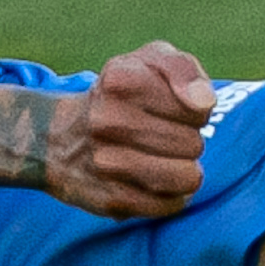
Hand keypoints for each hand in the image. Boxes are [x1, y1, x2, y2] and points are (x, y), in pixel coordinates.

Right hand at [46, 41, 216, 215]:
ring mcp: (105, 163)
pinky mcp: (109, 200)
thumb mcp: (152, 61)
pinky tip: (153, 181)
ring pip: (187, 178)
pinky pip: (169, 205)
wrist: (60, 138)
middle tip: (162, 135)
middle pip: (194, 145)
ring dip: (184, 170)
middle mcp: (107, 120)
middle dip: (188, 141)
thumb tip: (204, 103)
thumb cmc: (123, 95)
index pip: (199, 111)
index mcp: (121, 80)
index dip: (194, 112)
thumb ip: (184, 70)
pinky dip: (172, 196)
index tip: (172, 108)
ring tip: (162, 158)